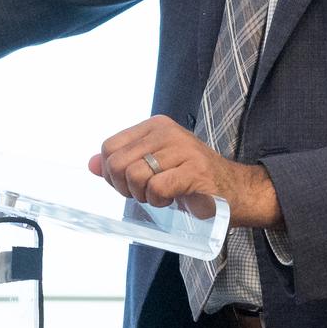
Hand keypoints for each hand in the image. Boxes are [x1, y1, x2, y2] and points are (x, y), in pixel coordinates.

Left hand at [88, 114, 281, 227]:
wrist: (235, 190)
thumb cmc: (191, 179)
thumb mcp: (153, 166)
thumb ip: (123, 163)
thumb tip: (91, 164)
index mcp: (154, 126)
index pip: (109, 147)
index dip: (112, 173)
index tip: (130, 184)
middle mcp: (167, 131)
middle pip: (117, 163)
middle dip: (125, 187)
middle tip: (146, 193)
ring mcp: (182, 149)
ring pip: (135, 176)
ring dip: (144, 195)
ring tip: (162, 194)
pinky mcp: (194, 171)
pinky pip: (157, 188)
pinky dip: (159, 201)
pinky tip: (173, 199)